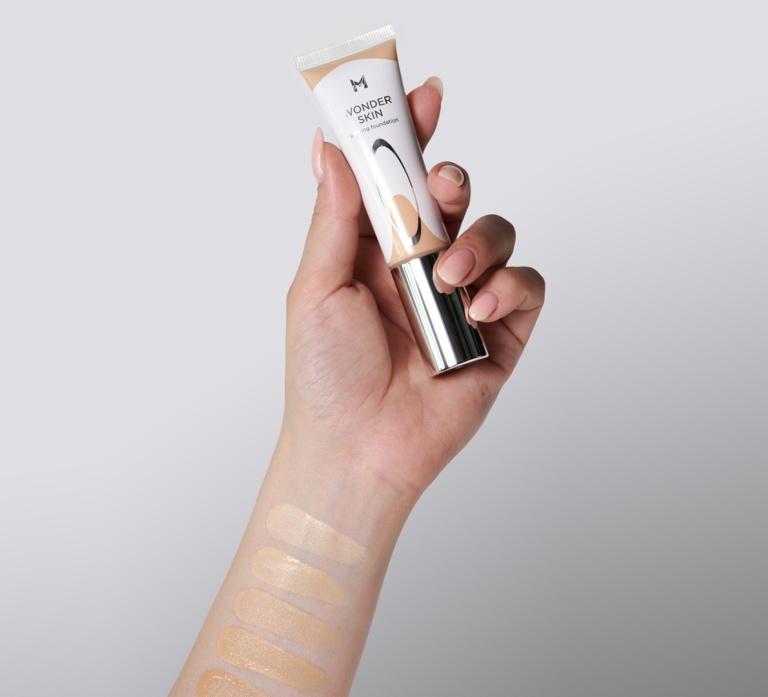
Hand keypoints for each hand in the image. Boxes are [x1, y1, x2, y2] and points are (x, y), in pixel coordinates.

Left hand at [282, 80, 544, 500]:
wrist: (357, 449)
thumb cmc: (325, 378)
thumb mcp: (316, 289)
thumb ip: (333, 218)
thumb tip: (329, 149)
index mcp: (372, 255)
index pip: (398, 181)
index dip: (411, 136)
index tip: (423, 97)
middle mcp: (420, 271)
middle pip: (453, 197)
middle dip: (451, 180)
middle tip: (439, 188)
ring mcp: (461, 301)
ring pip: (496, 233)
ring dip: (479, 240)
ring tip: (451, 278)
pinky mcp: (498, 335)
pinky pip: (528, 286)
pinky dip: (512, 285)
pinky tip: (480, 305)